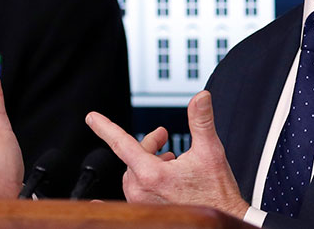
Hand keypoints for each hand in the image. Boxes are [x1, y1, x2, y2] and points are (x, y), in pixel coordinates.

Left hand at [86, 90, 248, 217]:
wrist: (221, 222)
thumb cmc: (217, 194)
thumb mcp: (210, 152)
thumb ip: (201, 121)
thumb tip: (201, 97)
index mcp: (152, 175)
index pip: (121, 143)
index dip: (106, 127)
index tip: (92, 118)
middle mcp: (141, 191)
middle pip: (133, 157)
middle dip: (148, 145)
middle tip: (164, 138)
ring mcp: (142, 204)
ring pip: (135, 173)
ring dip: (149, 162)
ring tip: (169, 161)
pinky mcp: (146, 213)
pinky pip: (133, 192)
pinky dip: (138, 181)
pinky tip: (121, 190)